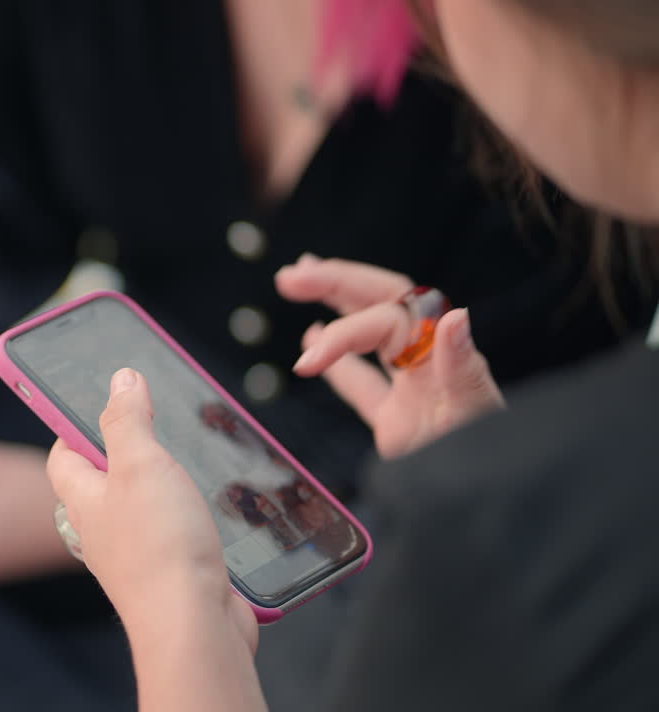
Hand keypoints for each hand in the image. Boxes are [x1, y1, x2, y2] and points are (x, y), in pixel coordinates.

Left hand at [46, 369, 258, 650]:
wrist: (191, 626)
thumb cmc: (159, 548)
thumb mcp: (141, 464)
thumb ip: (128, 420)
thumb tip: (120, 379)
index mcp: (84, 499)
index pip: (63, 456)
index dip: (74, 426)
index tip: (93, 402)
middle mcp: (104, 529)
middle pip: (103, 482)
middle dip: (124, 453)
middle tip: (151, 424)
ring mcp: (138, 555)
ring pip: (142, 509)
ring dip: (163, 486)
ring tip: (189, 460)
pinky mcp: (173, 574)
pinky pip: (175, 537)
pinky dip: (191, 519)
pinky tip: (214, 510)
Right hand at [275, 254, 505, 457]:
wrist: (492, 510)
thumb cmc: (492, 467)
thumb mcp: (477, 418)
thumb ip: (464, 369)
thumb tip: (455, 316)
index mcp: (445, 357)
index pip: (388, 321)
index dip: (344, 333)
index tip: (308, 356)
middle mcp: (428, 364)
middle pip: (381, 305)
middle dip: (336, 284)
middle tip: (293, 276)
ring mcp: (412, 391)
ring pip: (370, 334)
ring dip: (335, 305)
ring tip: (299, 281)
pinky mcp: (398, 424)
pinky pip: (364, 385)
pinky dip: (338, 364)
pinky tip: (312, 343)